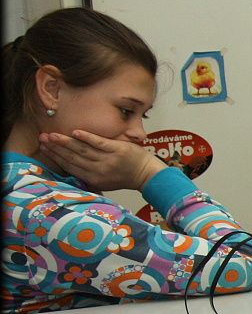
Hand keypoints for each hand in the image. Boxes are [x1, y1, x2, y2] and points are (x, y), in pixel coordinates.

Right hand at [37, 129, 164, 191]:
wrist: (146, 173)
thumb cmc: (124, 176)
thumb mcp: (103, 181)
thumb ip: (87, 175)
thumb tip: (67, 167)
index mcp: (93, 179)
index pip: (70, 166)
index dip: (55, 157)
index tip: (43, 147)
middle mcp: (99, 171)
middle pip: (72, 157)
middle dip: (55, 148)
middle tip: (42, 138)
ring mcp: (108, 160)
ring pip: (82, 150)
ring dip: (65, 142)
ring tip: (52, 135)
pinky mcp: (118, 149)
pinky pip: (99, 143)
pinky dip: (87, 138)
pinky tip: (75, 132)